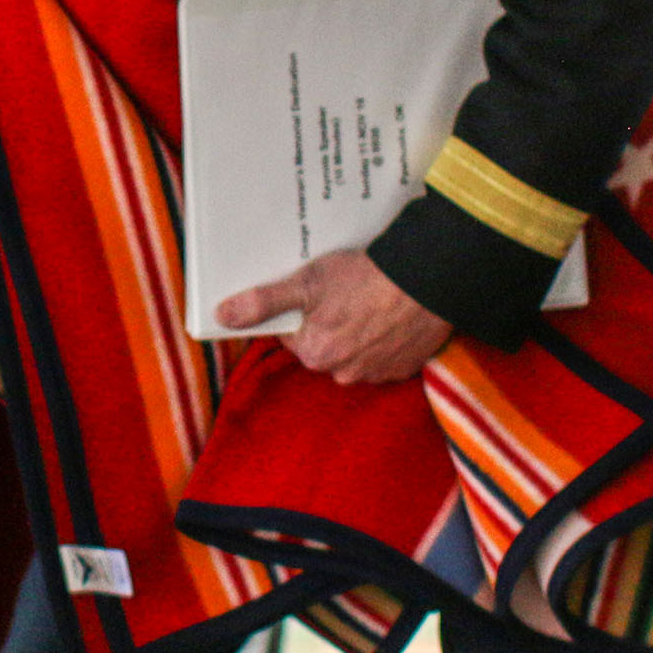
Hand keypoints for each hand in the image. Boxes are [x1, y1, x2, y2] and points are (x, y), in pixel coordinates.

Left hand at [218, 249, 451, 384]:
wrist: (430, 281)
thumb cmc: (366, 279)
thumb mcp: (306, 283)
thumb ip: (263, 302)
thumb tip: (223, 316)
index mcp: (314, 354)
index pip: (292, 335)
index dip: (298, 310)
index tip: (312, 291)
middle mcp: (344, 372)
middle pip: (323, 345)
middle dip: (327, 321)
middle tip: (343, 291)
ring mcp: (377, 373)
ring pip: (354, 351)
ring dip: (357, 332)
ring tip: (369, 300)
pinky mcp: (406, 367)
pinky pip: (384, 354)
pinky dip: (384, 338)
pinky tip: (390, 313)